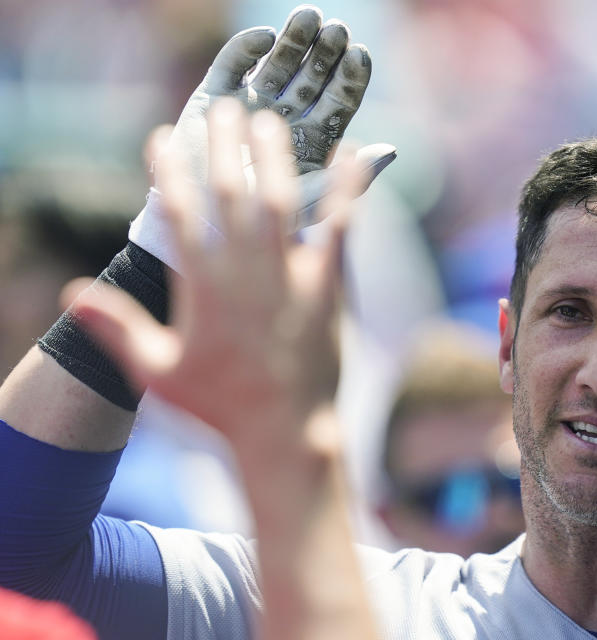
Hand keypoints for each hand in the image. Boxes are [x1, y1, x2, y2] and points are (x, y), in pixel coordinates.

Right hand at [71, 98, 360, 445]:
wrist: (286, 431)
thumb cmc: (220, 405)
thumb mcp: (157, 372)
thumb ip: (118, 328)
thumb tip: (73, 293)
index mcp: (203, 286)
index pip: (179, 212)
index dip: (168, 170)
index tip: (163, 137)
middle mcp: (246, 271)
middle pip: (231, 192)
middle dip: (223, 145)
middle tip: (221, 107)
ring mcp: (290, 275)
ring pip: (280, 200)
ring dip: (273, 155)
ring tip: (268, 119)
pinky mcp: (327, 285)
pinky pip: (340, 227)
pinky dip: (347, 189)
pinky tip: (355, 154)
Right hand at [131, 5, 394, 270]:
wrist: (203, 227)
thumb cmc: (263, 223)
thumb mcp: (313, 200)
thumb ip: (351, 178)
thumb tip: (391, 152)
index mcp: (314, 140)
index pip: (339, 101)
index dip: (350, 77)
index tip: (360, 55)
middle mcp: (286, 117)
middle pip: (312, 76)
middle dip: (325, 52)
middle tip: (338, 29)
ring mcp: (252, 104)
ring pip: (278, 64)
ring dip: (293, 40)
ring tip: (309, 18)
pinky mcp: (215, 97)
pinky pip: (234, 64)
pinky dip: (247, 48)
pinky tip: (266, 38)